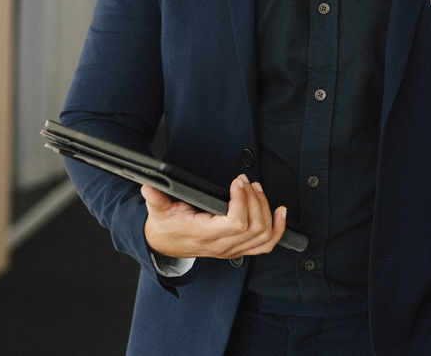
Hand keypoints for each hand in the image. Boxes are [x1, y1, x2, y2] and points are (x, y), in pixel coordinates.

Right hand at [141, 173, 287, 259]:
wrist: (165, 246)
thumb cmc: (166, 228)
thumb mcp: (158, 211)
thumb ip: (156, 198)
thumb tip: (150, 186)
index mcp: (205, 235)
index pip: (236, 223)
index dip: (242, 200)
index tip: (237, 182)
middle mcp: (222, 245)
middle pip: (255, 226)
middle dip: (254, 199)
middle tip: (245, 182)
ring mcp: (232, 250)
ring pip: (264, 235)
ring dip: (265, 209)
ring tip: (257, 190)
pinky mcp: (238, 249)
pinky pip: (266, 244)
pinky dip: (278, 229)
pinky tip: (280, 213)